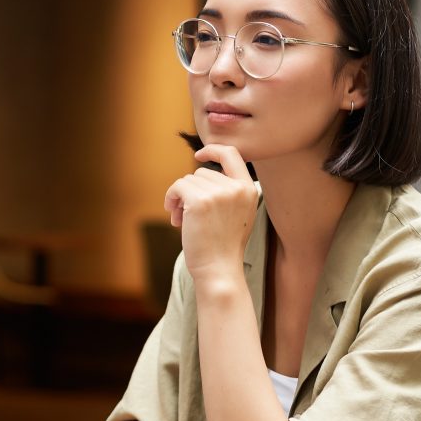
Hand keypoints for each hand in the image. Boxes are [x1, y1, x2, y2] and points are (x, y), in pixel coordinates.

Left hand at [164, 144, 257, 283]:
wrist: (220, 270)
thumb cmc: (223, 247)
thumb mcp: (237, 214)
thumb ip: (227, 192)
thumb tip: (200, 172)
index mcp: (249, 190)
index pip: (232, 154)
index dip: (213, 150)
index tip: (199, 155)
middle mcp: (236, 188)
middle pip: (202, 173)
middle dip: (191, 190)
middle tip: (187, 215)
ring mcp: (219, 193)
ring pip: (188, 181)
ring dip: (180, 199)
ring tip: (182, 220)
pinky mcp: (200, 200)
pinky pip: (178, 187)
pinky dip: (171, 199)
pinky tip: (175, 218)